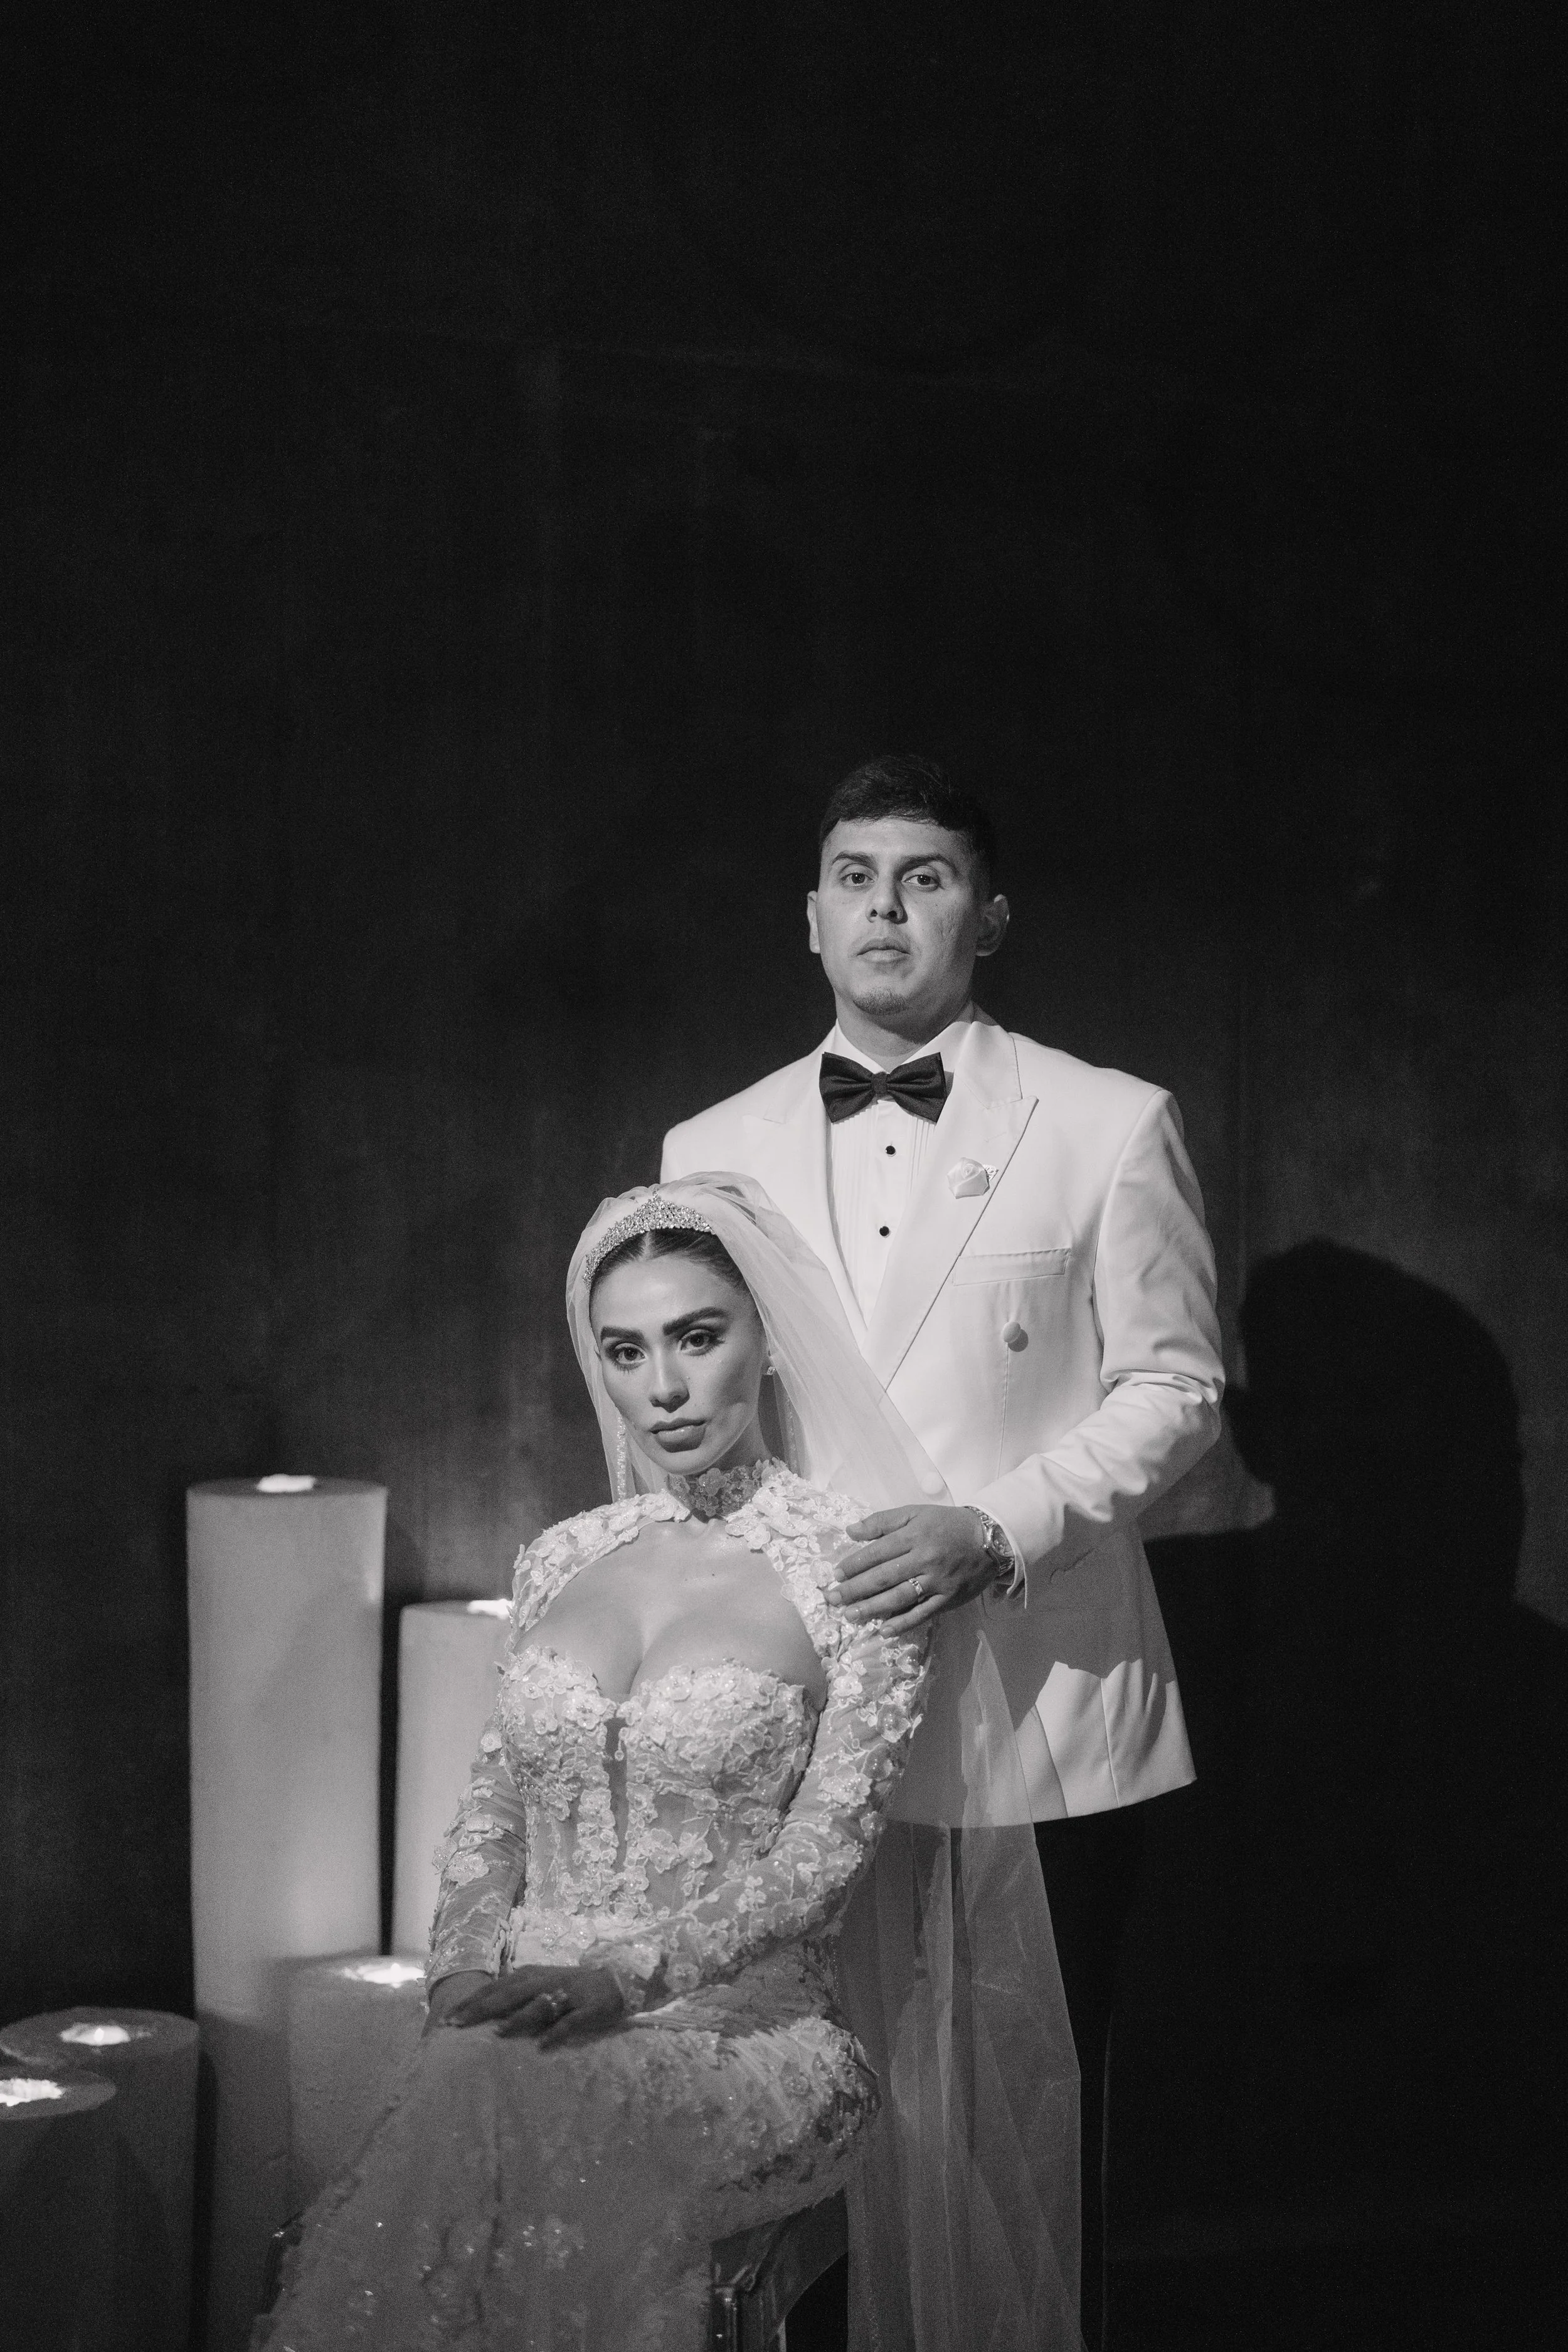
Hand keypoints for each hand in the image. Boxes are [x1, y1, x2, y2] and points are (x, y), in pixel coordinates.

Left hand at [435, 1963, 625, 2047]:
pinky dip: (556, 2033)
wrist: (615, 1981)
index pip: (494, 1988)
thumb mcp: (538, 1986)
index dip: (471, 2003)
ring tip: (497, 2034)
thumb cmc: (568, 1988)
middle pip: (509, 1994)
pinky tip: (543, 2046)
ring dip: (518, 2019)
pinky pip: (570, 2023)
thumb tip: (477, 2015)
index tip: (447, 2019)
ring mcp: (567, 1994)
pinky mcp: (588, 2009)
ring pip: (538, 2006)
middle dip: (483, 2009)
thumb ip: (513, 1998)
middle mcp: (544, 1981)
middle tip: (458, 2025)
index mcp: (529, 1975)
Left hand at [828, 1505, 996, 1628]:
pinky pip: (923, 1613)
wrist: (989, 1538)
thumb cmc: (946, 1524)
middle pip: (884, 1576)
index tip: (836, 1575)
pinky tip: (884, 1630)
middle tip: (833, 1599)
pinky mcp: (948, 1598)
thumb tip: (851, 1531)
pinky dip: (903, 1623)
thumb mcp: (915, 1513)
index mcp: (914, 1536)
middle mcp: (924, 1559)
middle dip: (855, 1589)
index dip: (854, 1564)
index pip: (877, 1552)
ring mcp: (937, 1581)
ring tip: (851, 1615)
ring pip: (900, 1597)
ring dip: (873, 1608)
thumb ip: (882, 1521)